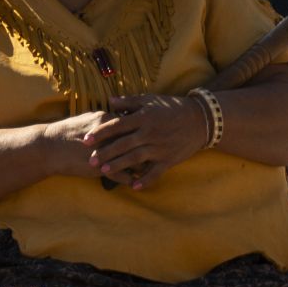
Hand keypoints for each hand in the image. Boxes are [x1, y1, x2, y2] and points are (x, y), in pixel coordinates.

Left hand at [86, 94, 213, 189]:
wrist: (201, 119)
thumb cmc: (172, 108)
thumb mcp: (151, 100)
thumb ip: (129, 101)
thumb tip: (109, 101)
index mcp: (144, 118)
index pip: (118, 125)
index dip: (101, 133)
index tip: (85, 140)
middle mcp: (151, 133)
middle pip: (123, 144)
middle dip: (105, 153)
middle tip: (90, 160)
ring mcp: (160, 147)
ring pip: (135, 158)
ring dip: (119, 165)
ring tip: (104, 171)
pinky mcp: (169, 158)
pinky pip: (156, 172)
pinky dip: (145, 180)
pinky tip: (133, 186)